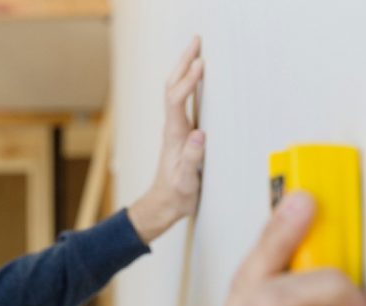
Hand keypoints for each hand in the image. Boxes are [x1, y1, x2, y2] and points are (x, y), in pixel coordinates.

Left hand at [128, 36, 205, 242]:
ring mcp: (176, 128)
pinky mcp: (182, 132)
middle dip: (183, 63)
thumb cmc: (177, 195)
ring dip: (184, 68)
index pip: (177, 100)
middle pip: (172, 87)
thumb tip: (199, 135)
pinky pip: (183, 100)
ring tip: (196, 49)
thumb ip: (192, 159)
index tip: (201, 65)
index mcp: (174, 136)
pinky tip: (197, 77)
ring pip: (175, 91)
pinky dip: (189, 83)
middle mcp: (173, 128)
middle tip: (196, 41)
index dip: (188, 82)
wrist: (164, 204)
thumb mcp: (186, 181)